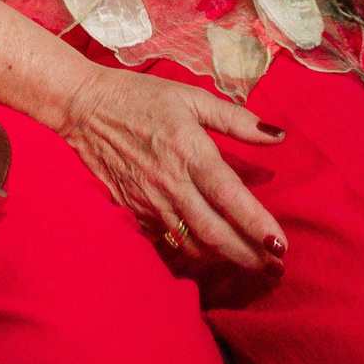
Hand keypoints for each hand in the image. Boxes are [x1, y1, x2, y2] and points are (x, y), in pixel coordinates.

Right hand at [54, 66, 286, 271]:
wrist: (82, 106)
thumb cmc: (140, 97)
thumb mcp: (191, 97)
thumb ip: (236, 119)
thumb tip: (278, 135)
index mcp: (190, 152)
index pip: (230, 198)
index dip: (257, 226)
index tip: (281, 246)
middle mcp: (171, 183)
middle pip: (215, 233)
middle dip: (249, 256)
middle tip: (275, 266)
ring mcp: (148, 200)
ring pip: (191, 243)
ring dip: (222, 258)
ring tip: (247, 261)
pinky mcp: (131, 209)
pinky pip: (166, 238)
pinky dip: (190, 249)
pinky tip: (207, 249)